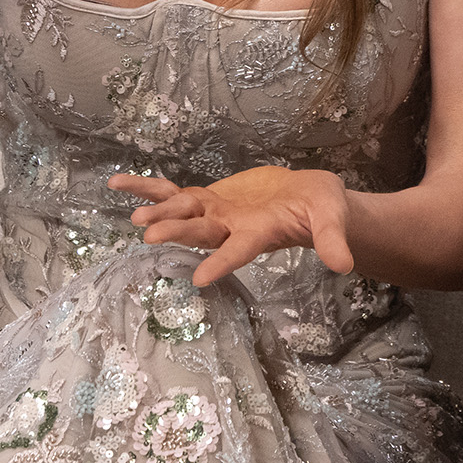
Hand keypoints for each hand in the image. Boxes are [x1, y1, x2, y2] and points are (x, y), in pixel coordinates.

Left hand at [113, 165, 352, 287]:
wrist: (308, 197)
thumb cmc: (324, 208)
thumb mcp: (333, 216)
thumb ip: (333, 238)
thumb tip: (344, 265)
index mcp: (260, 234)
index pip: (239, 251)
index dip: (221, 263)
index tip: (199, 279)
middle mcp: (232, 228)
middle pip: (202, 232)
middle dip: (177, 232)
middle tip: (150, 236)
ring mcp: (217, 213)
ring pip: (183, 212)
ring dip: (158, 213)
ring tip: (133, 216)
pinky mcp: (209, 198)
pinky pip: (173, 192)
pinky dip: (147, 188)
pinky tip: (118, 183)